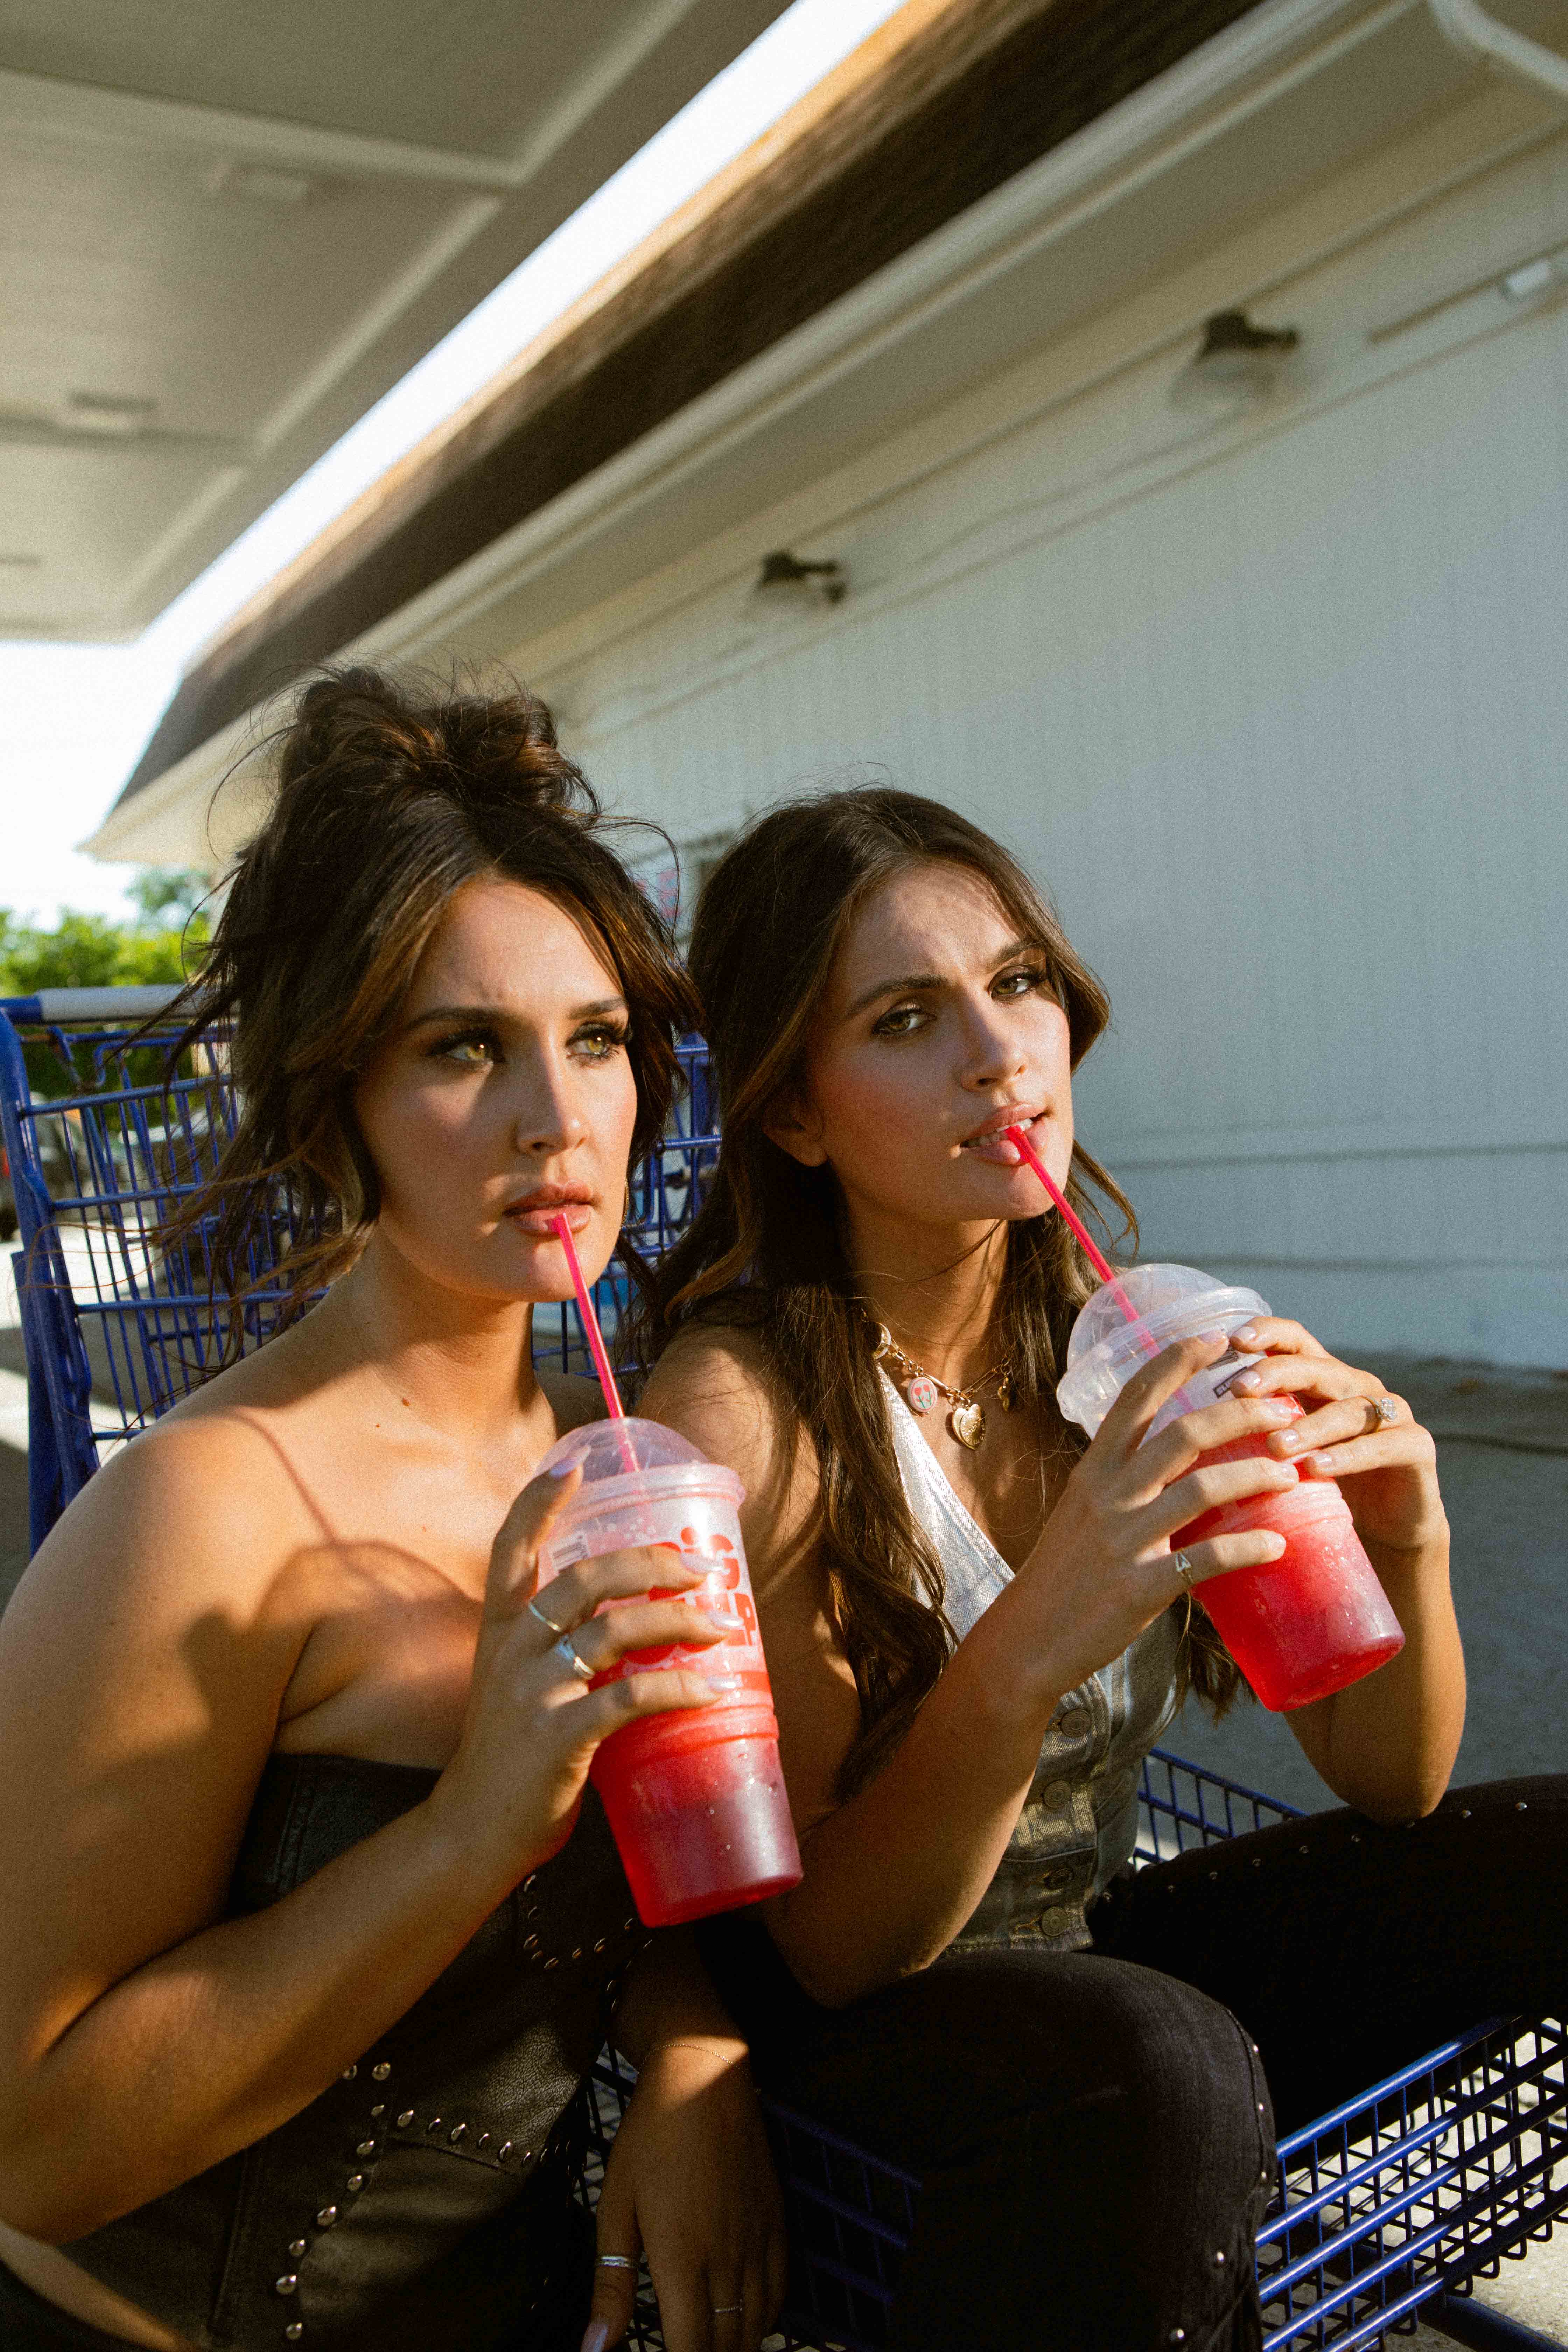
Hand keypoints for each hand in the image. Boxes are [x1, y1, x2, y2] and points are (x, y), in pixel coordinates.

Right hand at [431, 1465, 728, 1885]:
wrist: (473, 1831)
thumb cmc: (510, 1756)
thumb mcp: (518, 1686)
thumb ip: (560, 1649)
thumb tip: (633, 1620)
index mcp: (500, 1632)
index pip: (510, 1549)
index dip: (539, 1503)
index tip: (574, 1463)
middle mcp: (513, 1652)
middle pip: (584, 1579)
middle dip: (649, 1563)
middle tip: (700, 1566)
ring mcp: (533, 1693)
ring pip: (615, 1632)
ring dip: (678, 1623)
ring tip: (724, 1625)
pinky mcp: (558, 1737)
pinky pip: (629, 1698)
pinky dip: (678, 1689)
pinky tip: (712, 1689)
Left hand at [584, 2035, 786, 2351]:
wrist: (705, 2075)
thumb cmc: (650, 2138)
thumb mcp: (616, 2205)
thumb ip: (611, 2284)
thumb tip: (595, 2349)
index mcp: (682, 2259)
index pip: (691, 2350)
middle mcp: (727, 2258)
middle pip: (728, 2346)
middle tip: (684, 2349)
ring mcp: (758, 2240)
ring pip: (757, 2325)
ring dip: (736, 2346)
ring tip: (712, 2346)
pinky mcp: (777, 2221)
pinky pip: (780, 2290)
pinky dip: (764, 2318)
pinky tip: (745, 2321)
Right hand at [1003, 1332, 1311, 1700]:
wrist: (1028, 1639)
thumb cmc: (1062, 1574)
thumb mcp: (1082, 1512)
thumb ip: (1122, 1482)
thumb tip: (1172, 1458)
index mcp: (1093, 1470)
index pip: (1135, 1397)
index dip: (1177, 1360)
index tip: (1218, 1336)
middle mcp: (1108, 1495)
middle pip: (1183, 1434)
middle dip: (1241, 1414)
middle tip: (1284, 1410)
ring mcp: (1123, 1540)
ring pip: (1201, 1489)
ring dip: (1256, 1475)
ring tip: (1292, 1473)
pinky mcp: (1140, 1587)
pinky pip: (1204, 1560)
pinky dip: (1247, 1549)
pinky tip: (1278, 1546)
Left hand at [1223, 1316, 1447, 1555]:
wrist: (1386, 1531)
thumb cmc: (1320, 1487)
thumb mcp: (1283, 1454)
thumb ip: (1248, 1431)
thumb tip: (1175, 1426)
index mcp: (1323, 1379)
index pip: (1295, 1341)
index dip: (1267, 1333)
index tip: (1232, 1339)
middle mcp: (1357, 1387)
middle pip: (1317, 1367)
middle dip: (1277, 1374)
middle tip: (1240, 1390)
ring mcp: (1392, 1414)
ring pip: (1349, 1409)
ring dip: (1309, 1426)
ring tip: (1275, 1446)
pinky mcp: (1416, 1448)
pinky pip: (1383, 1446)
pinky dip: (1349, 1457)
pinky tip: (1318, 1469)